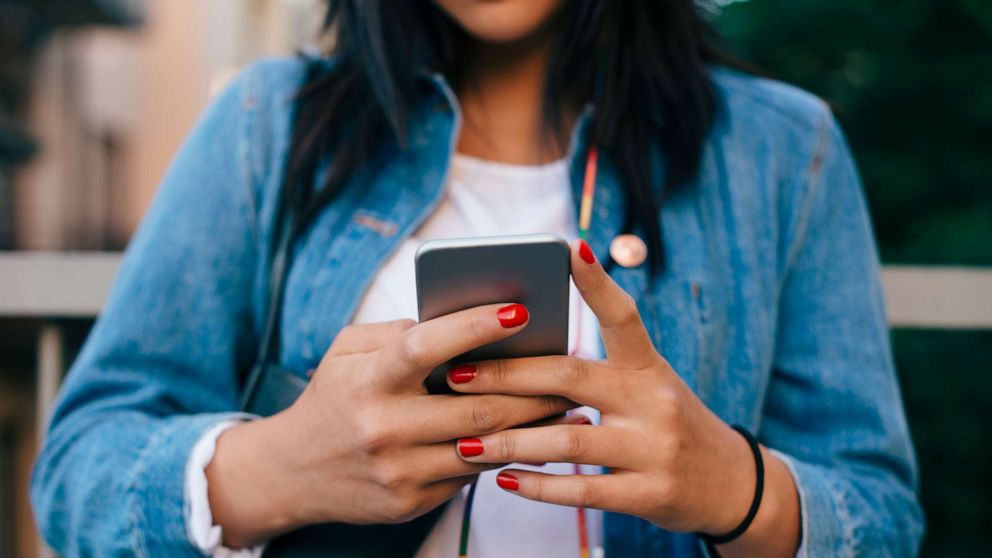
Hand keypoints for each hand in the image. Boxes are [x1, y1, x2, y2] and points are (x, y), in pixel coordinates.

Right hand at [206, 304, 574, 546]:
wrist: (292, 473)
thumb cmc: (333, 397)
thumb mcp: (348, 352)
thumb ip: (399, 333)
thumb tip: (464, 321)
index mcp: (366, 380)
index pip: (425, 347)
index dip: (474, 326)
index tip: (520, 308)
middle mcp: (382, 428)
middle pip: (475, 407)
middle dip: (532, 388)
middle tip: (572, 367)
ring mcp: (397, 471)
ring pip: (483, 445)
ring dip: (533, 426)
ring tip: (569, 403)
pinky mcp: (410, 502)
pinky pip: (470, 475)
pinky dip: (504, 452)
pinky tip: (532, 437)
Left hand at [447, 240, 800, 555]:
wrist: (732, 485)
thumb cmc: (670, 424)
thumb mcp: (649, 386)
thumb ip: (598, 370)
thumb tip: (521, 351)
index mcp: (650, 367)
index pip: (624, 316)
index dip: (597, 283)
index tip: (568, 248)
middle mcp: (655, 401)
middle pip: (571, 377)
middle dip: (507, 375)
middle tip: (457, 374)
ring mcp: (654, 449)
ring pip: (569, 440)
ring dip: (510, 441)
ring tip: (465, 442)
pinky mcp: (650, 494)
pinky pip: (583, 490)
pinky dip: (538, 487)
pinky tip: (503, 481)